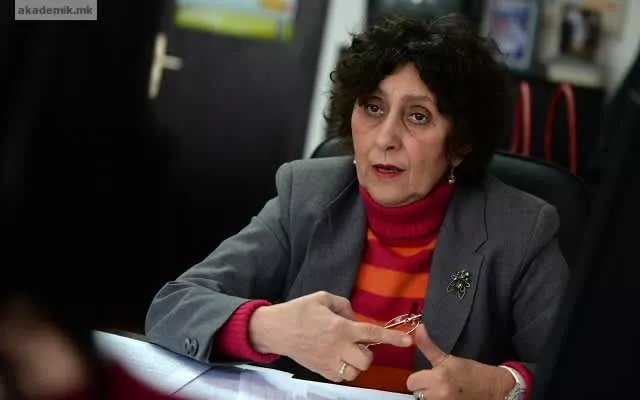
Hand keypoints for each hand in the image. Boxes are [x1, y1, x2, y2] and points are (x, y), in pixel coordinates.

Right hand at [248, 291, 412, 381]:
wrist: (276, 329)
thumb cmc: (299, 311)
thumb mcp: (322, 298)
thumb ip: (344, 306)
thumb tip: (354, 317)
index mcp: (340, 327)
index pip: (371, 333)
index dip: (392, 337)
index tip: (407, 341)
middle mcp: (337, 346)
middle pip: (366, 360)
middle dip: (366, 354)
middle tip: (357, 344)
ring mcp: (328, 361)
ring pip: (355, 372)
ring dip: (355, 363)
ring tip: (345, 352)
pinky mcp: (320, 371)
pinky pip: (341, 377)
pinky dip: (343, 370)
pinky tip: (335, 358)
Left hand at [407, 325, 514, 399]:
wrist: (493, 389)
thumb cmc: (471, 372)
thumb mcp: (448, 358)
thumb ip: (428, 345)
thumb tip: (418, 328)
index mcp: (438, 377)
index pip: (411, 382)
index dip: (418, 378)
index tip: (428, 376)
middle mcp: (439, 394)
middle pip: (416, 393)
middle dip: (423, 388)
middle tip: (436, 383)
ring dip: (430, 396)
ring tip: (442, 390)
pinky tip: (447, 397)